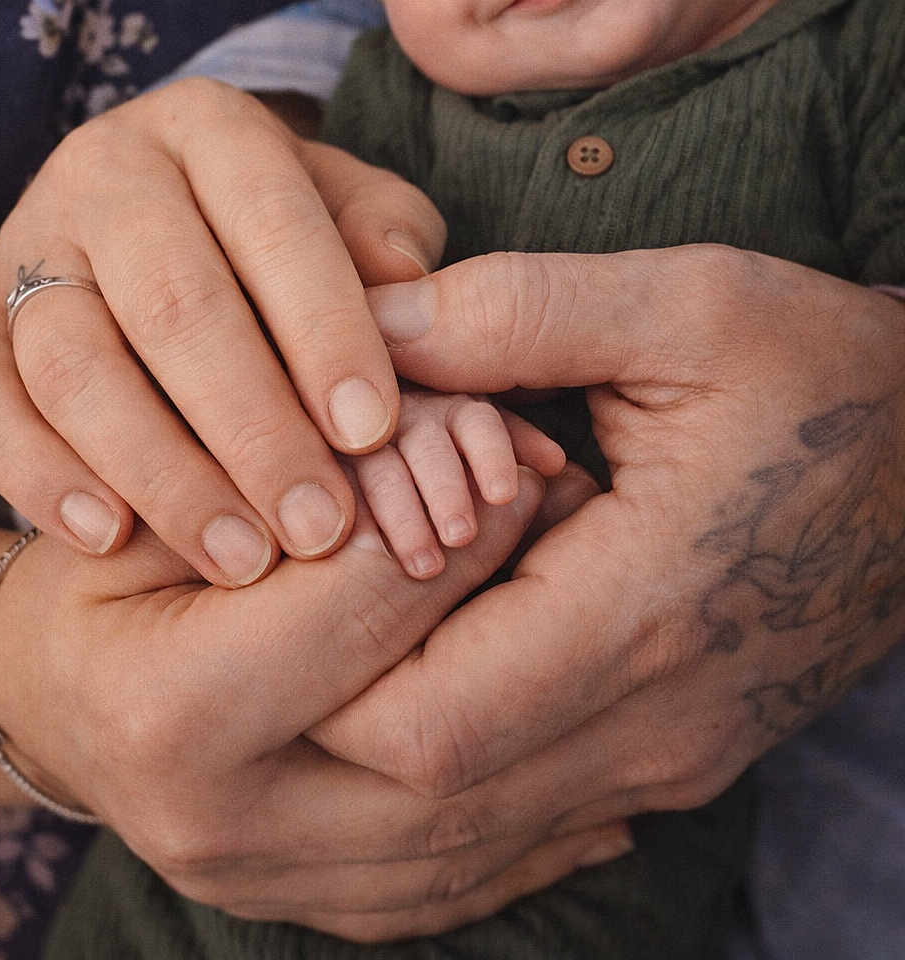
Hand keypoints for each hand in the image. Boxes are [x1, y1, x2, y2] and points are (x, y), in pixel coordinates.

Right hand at [0, 78, 445, 584]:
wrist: (157, 215)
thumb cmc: (280, 229)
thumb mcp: (350, 206)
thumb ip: (385, 234)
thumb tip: (401, 281)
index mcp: (211, 126)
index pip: (272, 221)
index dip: (324, 328)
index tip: (370, 432)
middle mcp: (105, 168)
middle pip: (172, 301)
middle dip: (252, 427)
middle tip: (316, 524)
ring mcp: (26, 242)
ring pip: (72, 360)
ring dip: (159, 472)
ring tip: (239, 555)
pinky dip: (37, 476)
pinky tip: (111, 539)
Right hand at [0, 473, 630, 939]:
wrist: (51, 700)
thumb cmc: (102, 566)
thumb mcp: (158, 493)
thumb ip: (279, 465)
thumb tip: (437, 431)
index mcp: (168, 710)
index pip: (356, 608)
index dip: (452, 524)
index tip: (520, 463)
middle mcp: (226, 824)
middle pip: (432, 731)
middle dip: (529, 623)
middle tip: (589, 537)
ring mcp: (278, 885)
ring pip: (473, 828)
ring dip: (568, 730)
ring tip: (622, 632)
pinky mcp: (322, 911)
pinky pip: (469, 883)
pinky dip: (550, 820)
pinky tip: (606, 760)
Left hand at [310, 247, 904, 836]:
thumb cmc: (822, 369)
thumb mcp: (686, 301)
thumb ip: (514, 311)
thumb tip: (366, 333)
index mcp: (649, 608)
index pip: (429, 720)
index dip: (324, 657)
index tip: (293, 557)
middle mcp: (659, 720)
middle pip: (431, 792)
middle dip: (333, 698)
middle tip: (296, 586)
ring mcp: (674, 755)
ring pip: (475, 816)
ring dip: (388, 728)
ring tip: (351, 611)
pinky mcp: (681, 756)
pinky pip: (531, 797)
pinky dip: (458, 744)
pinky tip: (438, 647)